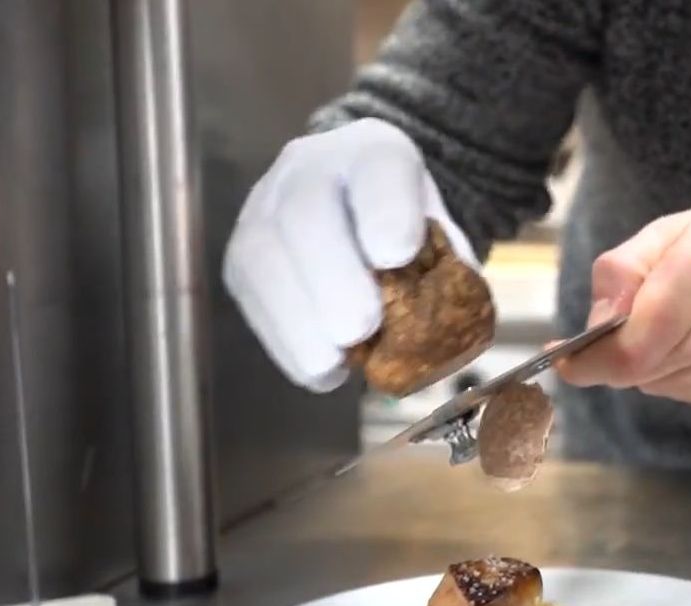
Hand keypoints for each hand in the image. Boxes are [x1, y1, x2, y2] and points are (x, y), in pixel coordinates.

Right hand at [223, 118, 479, 391]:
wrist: (353, 205)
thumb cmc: (405, 228)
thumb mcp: (439, 230)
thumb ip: (446, 264)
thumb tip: (450, 321)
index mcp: (374, 151)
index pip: (378, 168)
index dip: (385, 212)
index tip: (398, 256)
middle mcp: (308, 168)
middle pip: (306, 211)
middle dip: (331, 275)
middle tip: (359, 328)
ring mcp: (264, 210)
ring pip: (264, 257)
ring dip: (299, 320)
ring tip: (334, 365)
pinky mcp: (241, 259)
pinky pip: (253, 298)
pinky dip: (285, 342)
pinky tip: (319, 370)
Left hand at [556, 190, 690, 407]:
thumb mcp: (677, 226)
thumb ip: (623, 272)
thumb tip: (591, 325)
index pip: (628, 350)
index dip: (586, 362)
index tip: (562, 358)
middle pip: (638, 372)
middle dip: (616, 352)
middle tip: (626, 320)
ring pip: (660, 385)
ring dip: (649, 361)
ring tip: (680, 319)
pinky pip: (689, 392)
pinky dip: (678, 371)